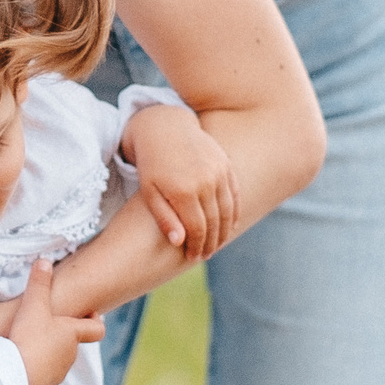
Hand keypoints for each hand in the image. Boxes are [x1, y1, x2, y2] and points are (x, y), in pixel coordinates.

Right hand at [7, 259, 103, 384]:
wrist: (15, 376)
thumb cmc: (29, 339)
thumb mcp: (33, 306)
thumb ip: (39, 283)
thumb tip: (44, 261)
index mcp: (73, 334)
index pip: (97, 329)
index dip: (95, 321)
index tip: (88, 314)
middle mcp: (70, 355)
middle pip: (73, 342)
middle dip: (62, 333)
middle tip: (45, 323)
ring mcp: (58, 373)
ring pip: (58, 358)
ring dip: (48, 350)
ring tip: (28, 341)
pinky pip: (44, 373)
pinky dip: (36, 366)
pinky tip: (20, 360)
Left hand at [123, 103, 240, 262]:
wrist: (165, 128)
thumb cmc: (152, 164)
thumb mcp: (149, 192)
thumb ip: (164, 218)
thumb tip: (179, 242)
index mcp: (183, 191)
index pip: (197, 229)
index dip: (197, 246)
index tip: (193, 257)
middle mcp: (205, 181)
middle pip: (214, 222)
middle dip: (211, 242)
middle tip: (206, 255)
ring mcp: (218, 171)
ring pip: (228, 209)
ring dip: (224, 230)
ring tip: (218, 244)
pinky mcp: (225, 163)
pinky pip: (235, 193)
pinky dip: (234, 211)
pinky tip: (229, 225)